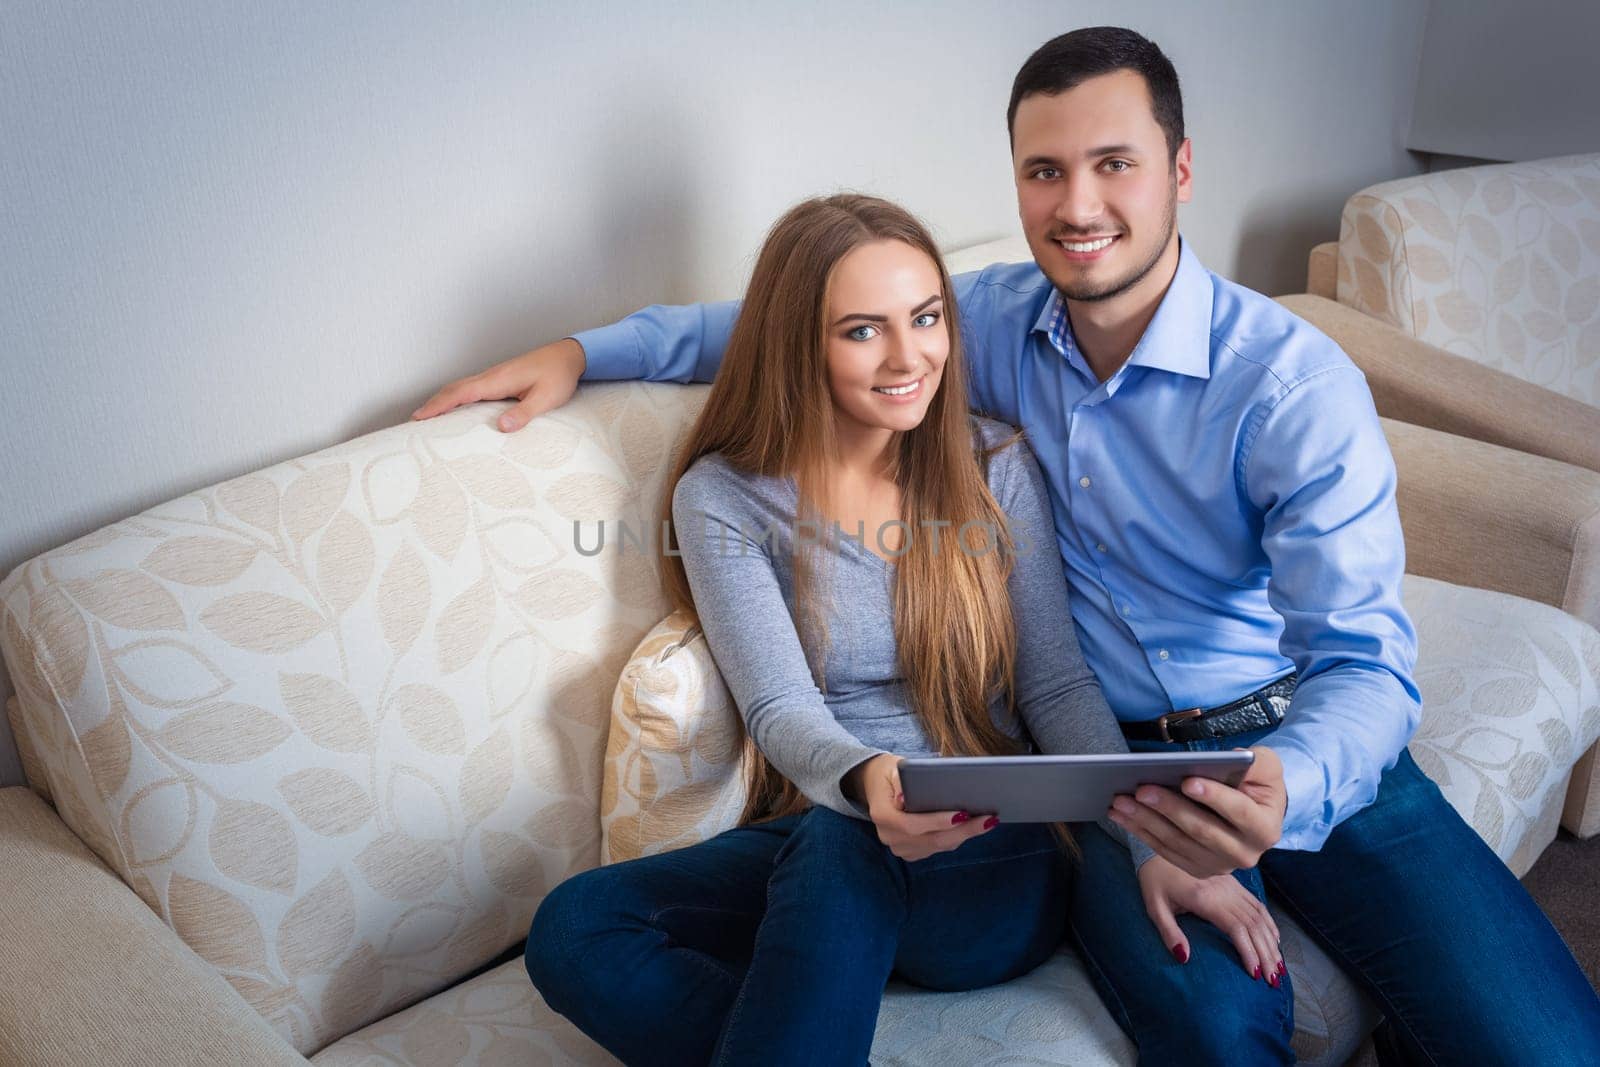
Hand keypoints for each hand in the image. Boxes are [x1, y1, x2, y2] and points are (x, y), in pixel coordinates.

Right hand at [411, 338, 586, 431]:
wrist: (570, 356)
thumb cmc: (559, 376)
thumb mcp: (546, 398)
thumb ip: (524, 413)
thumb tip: (500, 428)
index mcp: (498, 380)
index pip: (460, 394)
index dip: (438, 406)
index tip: (419, 418)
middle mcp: (491, 376)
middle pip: (454, 389)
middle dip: (432, 404)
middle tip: (413, 422)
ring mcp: (494, 377)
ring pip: (460, 388)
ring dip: (441, 400)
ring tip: (426, 417)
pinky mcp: (500, 379)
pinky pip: (471, 389)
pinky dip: (455, 397)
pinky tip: (455, 409)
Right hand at [847, 754, 997, 861]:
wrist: (874, 786)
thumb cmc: (888, 773)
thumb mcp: (892, 767)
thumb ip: (899, 779)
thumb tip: (905, 797)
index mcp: (882, 816)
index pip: (912, 825)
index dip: (937, 822)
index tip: (962, 813)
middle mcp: (889, 837)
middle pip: (931, 840)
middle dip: (963, 831)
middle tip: (988, 819)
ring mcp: (900, 848)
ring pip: (938, 846)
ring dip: (965, 835)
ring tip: (988, 821)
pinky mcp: (911, 852)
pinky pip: (937, 848)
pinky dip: (956, 838)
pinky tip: (974, 826)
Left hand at [1108, 745, 1285, 877]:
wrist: (1253, 812)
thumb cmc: (1256, 783)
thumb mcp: (1266, 767)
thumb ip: (1259, 762)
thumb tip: (1235, 758)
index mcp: (1265, 829)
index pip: (1238, 812)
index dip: (1213, 797)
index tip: (1186, 781)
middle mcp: (1244, 854)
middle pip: (1201, 830)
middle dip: (1169, 807)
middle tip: (1140, 789)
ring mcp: (1218, 865)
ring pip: (1177, 842)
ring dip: (1145, 820)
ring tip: (1120, 801)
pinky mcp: (1196, 868)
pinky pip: (1164, 850)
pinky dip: (1140, 831)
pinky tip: (1120, 815)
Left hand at [1137, 854, 1284, 983]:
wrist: (1160, 849)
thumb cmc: (1155, 880)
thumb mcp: (1154, 907)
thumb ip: (1168, 932)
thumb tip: (1184, 958)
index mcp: (1205, 899)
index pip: (1236, 928)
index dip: (1249, 952)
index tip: (1257, 975)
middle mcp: (1224, 891)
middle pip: (1253, 926)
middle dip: (1266, 954)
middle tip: (1274, 981)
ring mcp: (1231, 885)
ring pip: (1259, 916)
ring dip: (1271, 942)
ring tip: (1279, 967)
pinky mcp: (1233, 882)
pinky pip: (1257, 904)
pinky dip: (1268, 923)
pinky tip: (1274, 940)